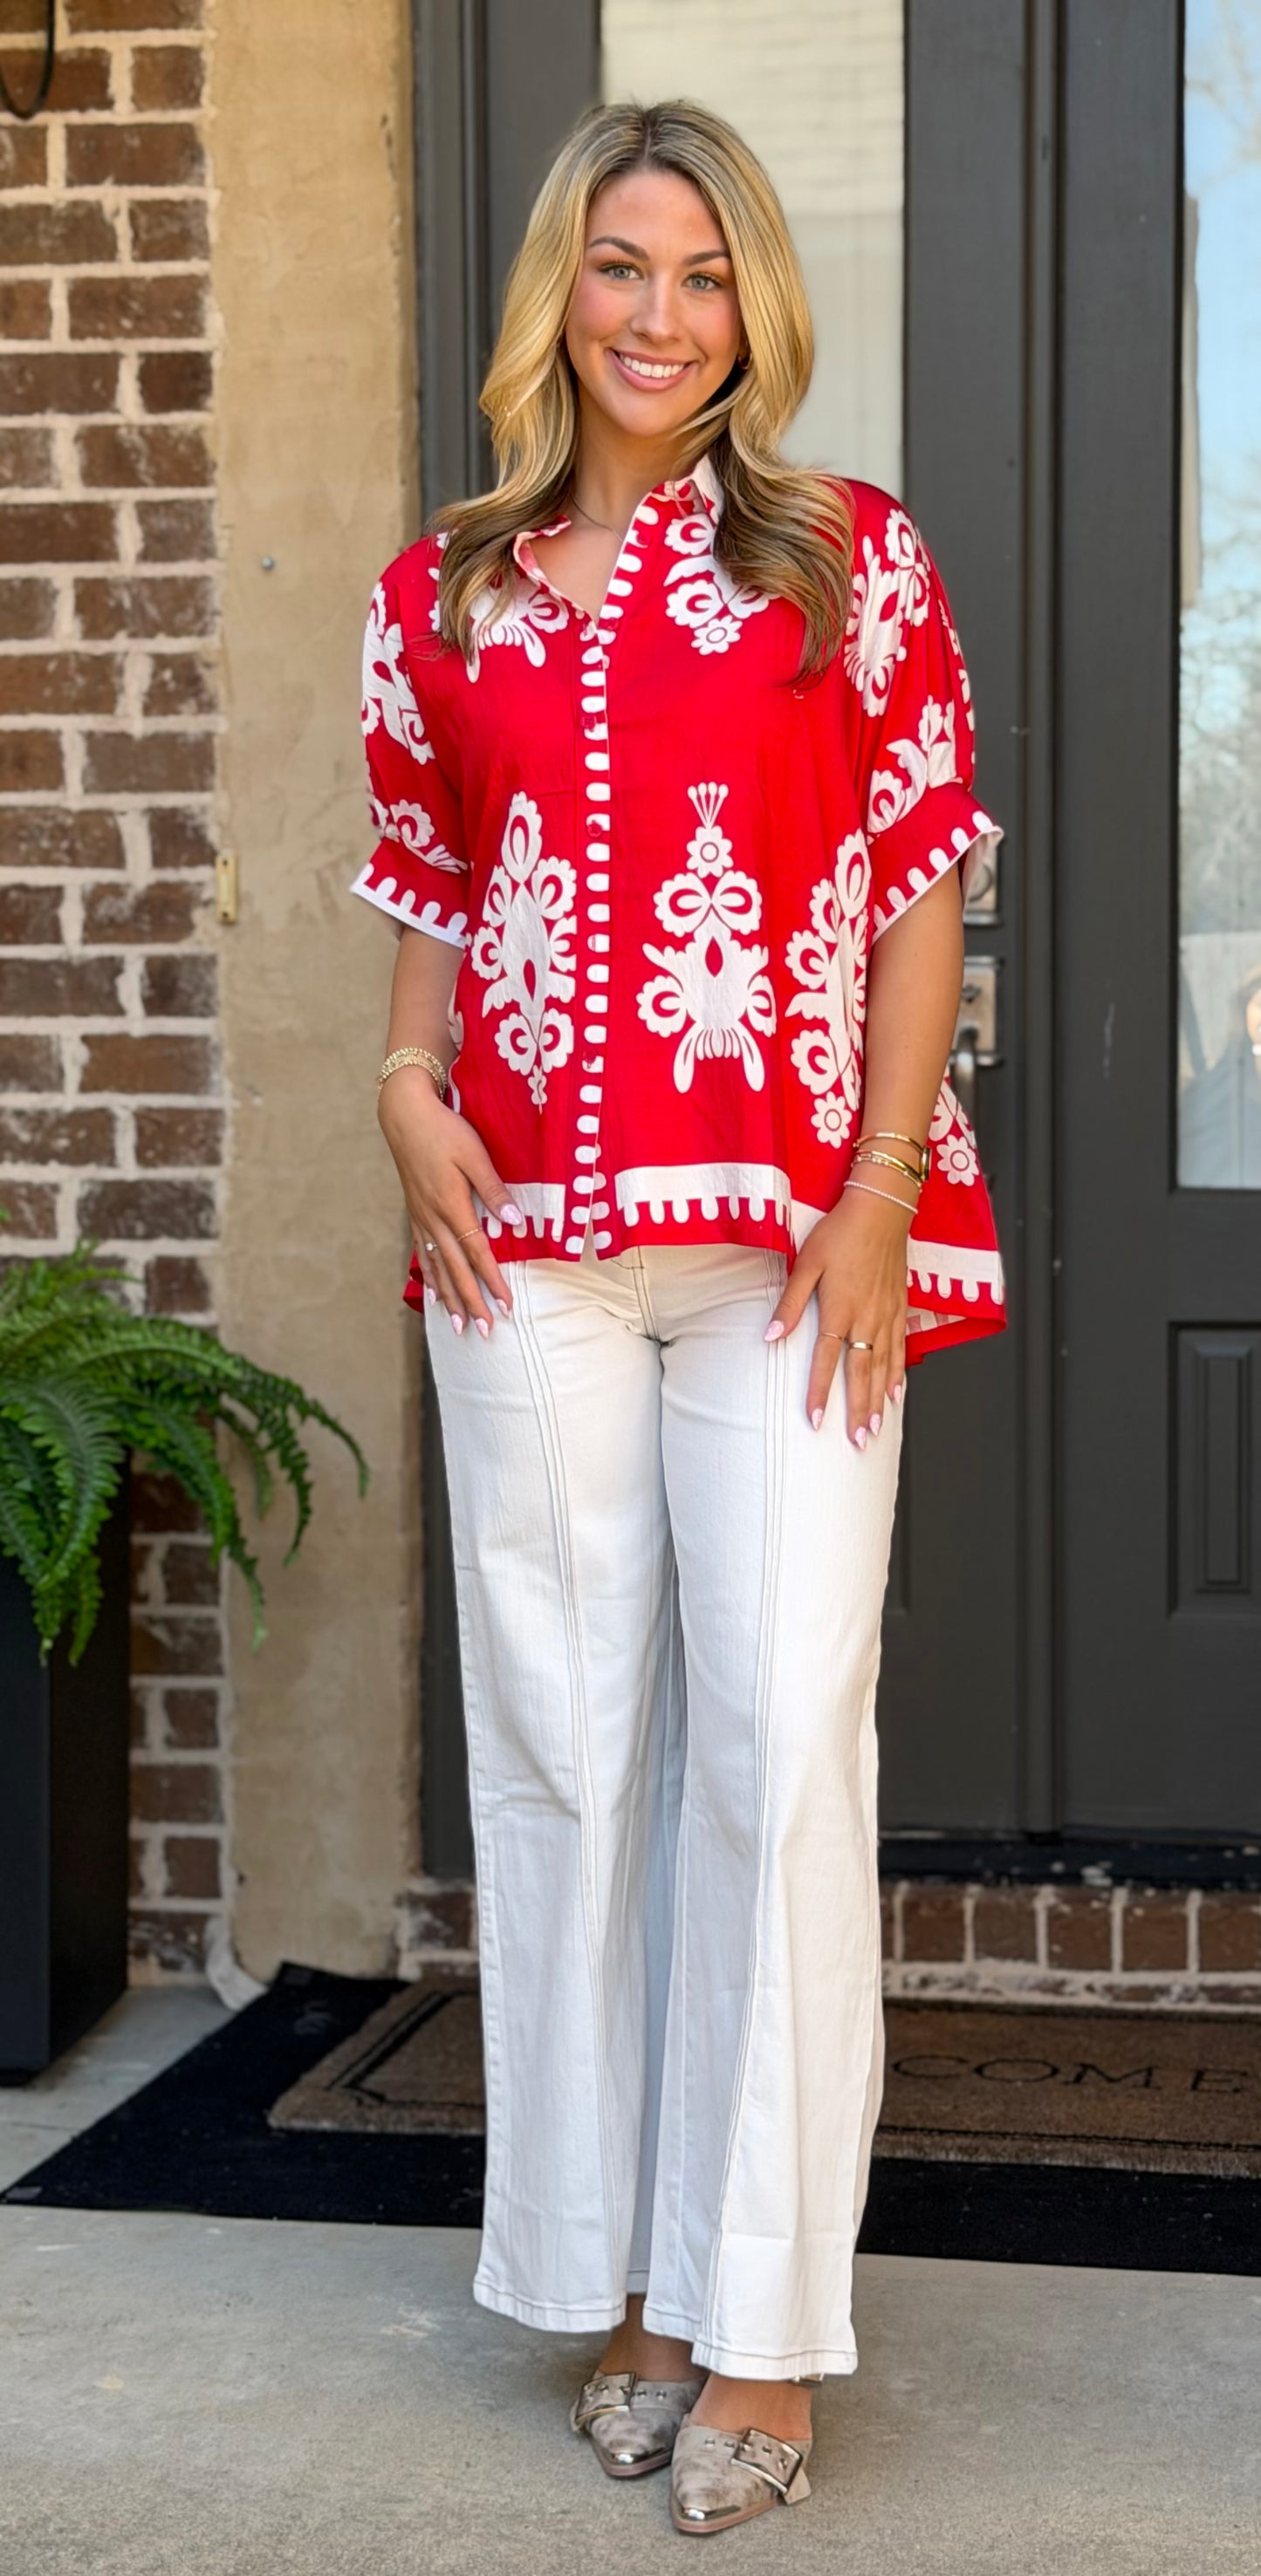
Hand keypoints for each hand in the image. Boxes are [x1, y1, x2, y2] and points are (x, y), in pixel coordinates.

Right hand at [377, 1068, 522, 1335]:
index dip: (493, 1281)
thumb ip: (493, 1190)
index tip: (506, 1306)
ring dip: (450, 1299)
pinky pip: (423, 1255)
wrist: (404, 1115)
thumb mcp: (474, 1154)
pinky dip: (430, 1278)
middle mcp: (434, 1219)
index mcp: (451, 1205)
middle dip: (473, 1302)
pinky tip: (435, 1295)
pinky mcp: (416, 1214)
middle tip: (486, 1331)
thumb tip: (515, 1223)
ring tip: (460, 1326)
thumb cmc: (444, 1129)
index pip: (477, 1253)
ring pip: (437, 1268)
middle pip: (456, 1270)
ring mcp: (422, 1219)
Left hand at [766, 1186, 911, 1444]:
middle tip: (856, 1441)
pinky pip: (900, 1349)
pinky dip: (899, 1374)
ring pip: (884, 1366)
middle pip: (861, 1373)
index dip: (820, 1392)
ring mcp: (887, 1315)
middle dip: (858, 1410)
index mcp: (840, 1308)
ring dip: (879, 1401)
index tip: (816, 1420)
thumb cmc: (840, 1232)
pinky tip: (897, 1394)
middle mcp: (867, 1318)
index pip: (827, 1360)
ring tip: (875, 1429)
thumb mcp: (807, 1263)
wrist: (882, 1209)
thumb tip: (770, 1337)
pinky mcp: (900, 1307)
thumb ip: (790, 1303)